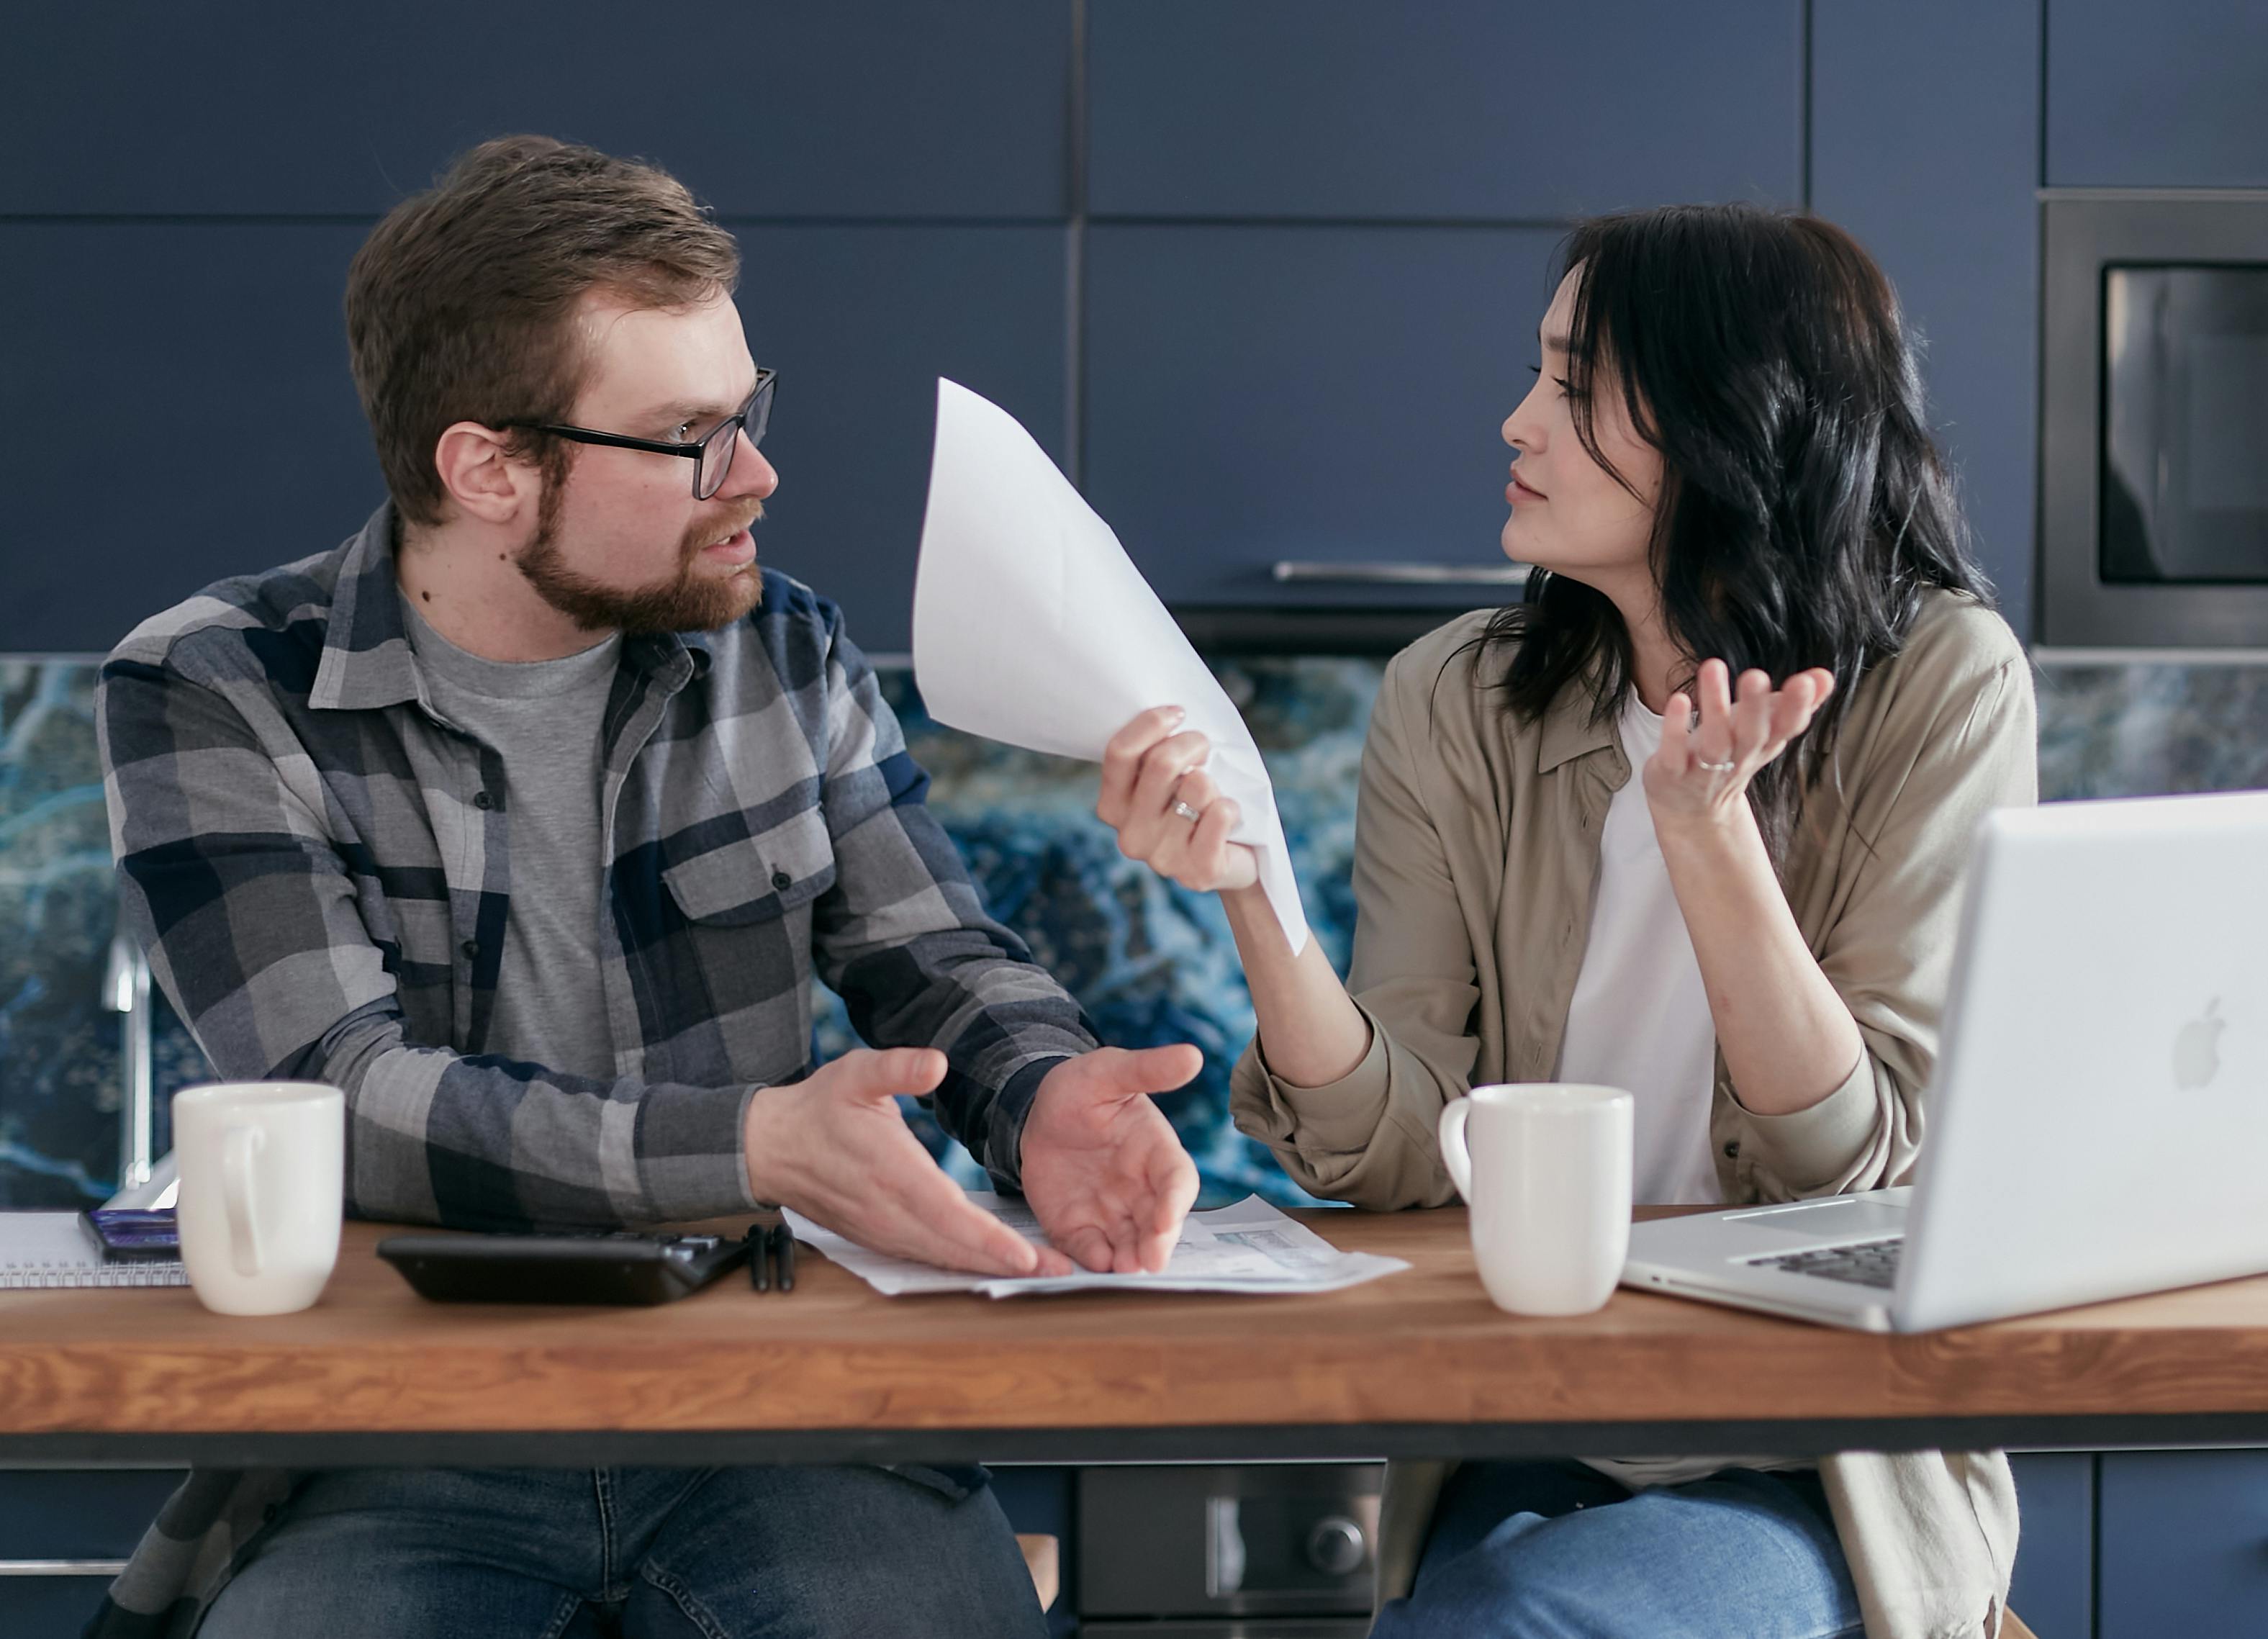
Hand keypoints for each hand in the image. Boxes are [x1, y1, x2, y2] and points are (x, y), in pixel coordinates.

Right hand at [743, 1048, 1074, 1277]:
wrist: (772, 1147)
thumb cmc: (819, 1107)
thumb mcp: (855, 1073)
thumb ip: (897, 1067)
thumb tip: (937, 1063)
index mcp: (890, 1172)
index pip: (947, 1214)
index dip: (988, 1239)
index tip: (1026, 1254)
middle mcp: (888, 1212)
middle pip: (954, 1247)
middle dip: (1006, 1262)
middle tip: (1059, 1269)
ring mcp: (882, 1231)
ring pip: (942, 1258)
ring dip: (990, 1268)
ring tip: (1040, 1271)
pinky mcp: (879, 1238)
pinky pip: (927, 1258)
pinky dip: (962, 1265)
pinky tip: (993, 1265)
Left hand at [1019, 1045, 1201, 1272]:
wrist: (1034, 1113)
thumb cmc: (1080, 1088)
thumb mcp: (1109, 1072)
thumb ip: (1147, 1070)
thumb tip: (1192, 1055)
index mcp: (1155, 1151)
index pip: (1177, 1180)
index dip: (1175, 1200)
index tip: (1167, 1217)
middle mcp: (1140, 1188)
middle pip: (1160, 1221)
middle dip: (1158, 1242)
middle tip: (1151, 1261)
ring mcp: (1111, 1211)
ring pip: (1130, 1242)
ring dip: (1131, 1258)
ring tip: (1126, 1268)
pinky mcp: (1079, 1227)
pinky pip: (1091, 1249)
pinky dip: (1095, 1259)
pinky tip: (1094, 1262)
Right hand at [1097, 707, 1259, 892]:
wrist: (1236, 858)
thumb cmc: (1199, 803)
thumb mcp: (1171, 775)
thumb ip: (1157, 751)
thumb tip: (1171, 715)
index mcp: (1113, 806)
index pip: (1119, 753)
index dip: (1151, 723)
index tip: (1179, 714)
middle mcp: (1130, 835)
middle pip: (1161, 763)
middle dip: (1193, 743)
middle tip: (1205, 748)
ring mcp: (1161, 858)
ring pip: (1196, 786)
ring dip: (1214, 782)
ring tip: (1214, 795)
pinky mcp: (1197, 872)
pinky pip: (1219, 814)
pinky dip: (1232, 806)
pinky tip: (1230, 817)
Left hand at [1644, 658, 1834, 829]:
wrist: (1692, 809)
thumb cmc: (1731, 755)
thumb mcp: (1765, 732)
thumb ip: (1795, 705)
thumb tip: (1826, 676)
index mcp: (1764, 745)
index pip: (1786, 728)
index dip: (1797, 708)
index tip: (1805, 681)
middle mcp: (1738, 758)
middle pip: (1752, 736)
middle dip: (1756, 707)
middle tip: (1756, 675)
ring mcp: (1704, 769)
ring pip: (1714, 743)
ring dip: (1714, 708)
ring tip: (1713, 666)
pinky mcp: (1672, 772)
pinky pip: (1674, 753)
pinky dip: (1674, 729)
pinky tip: (1678, 698)